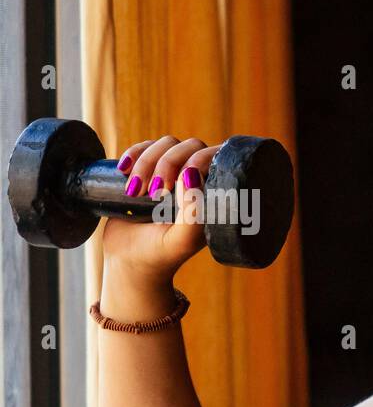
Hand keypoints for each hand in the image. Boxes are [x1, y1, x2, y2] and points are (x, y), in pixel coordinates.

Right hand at [104, 135, 221, 283]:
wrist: (130, 262)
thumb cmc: (161, 255)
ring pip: (166, 143)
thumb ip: (193, 213)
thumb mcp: (182, 240)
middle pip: (188, 146)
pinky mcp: (148, 171)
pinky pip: (145, 146)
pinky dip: (133, 154)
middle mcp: (196, 182)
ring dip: (146, 161)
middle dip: (166, 162)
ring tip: (134, 192)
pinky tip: (123, 171)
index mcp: (212, 195)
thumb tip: (192, 172)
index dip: (194, 160)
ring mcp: (172, 173)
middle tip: (153, 192)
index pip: (214, 158)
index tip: (169, 187)